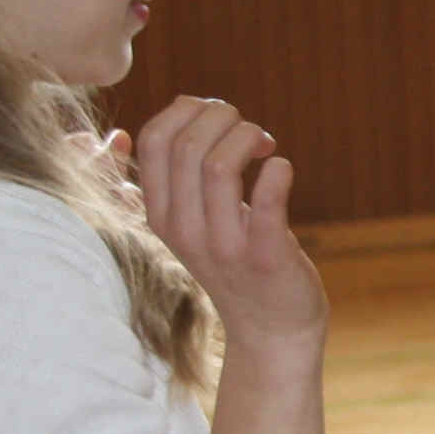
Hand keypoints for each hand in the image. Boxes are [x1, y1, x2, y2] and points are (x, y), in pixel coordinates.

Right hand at [136, 96, 323, 349]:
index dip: (188, 110)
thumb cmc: (238, 261)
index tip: (219, 119)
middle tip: (251, 133)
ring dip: (249, 137)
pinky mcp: (266, 257)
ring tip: (266, 148)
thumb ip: (182, 172)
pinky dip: (277, 172)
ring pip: (218, 164)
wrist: (271, 330)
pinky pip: (267, 202)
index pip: (153, 139)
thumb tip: (185, 103)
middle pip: (187, 144)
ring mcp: (223, 246)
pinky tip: (281, 168)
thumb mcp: (193, 219)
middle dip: (224, 117)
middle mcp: (183, 230)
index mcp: (161, 214)